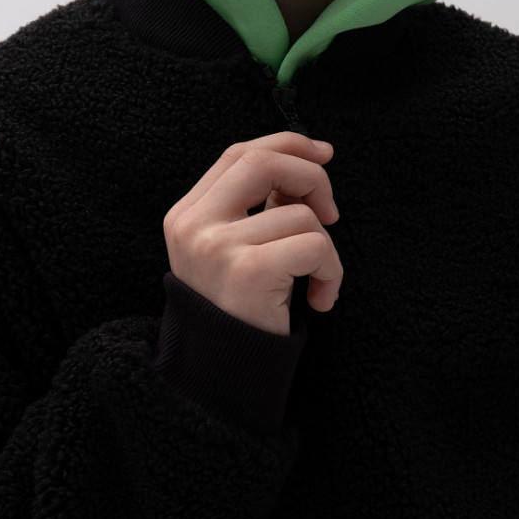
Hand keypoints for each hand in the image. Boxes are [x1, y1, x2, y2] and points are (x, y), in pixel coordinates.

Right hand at [163, 131, 341, 335]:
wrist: (224, 374)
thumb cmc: (241, 311)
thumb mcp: (237, 250)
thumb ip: (259, 206)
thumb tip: (310, 160)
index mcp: (187, 214)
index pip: (239, 154)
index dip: (287, 145)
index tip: (322, 154)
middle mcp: (193, 225)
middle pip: (263, 163)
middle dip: (312, 177)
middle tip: (332, 213)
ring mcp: (216, 247)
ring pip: (300, 214)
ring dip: (325, 249)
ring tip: (314, 282)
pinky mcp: (248, 271)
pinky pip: (315, 246)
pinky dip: (331, 273)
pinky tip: (319, 300)